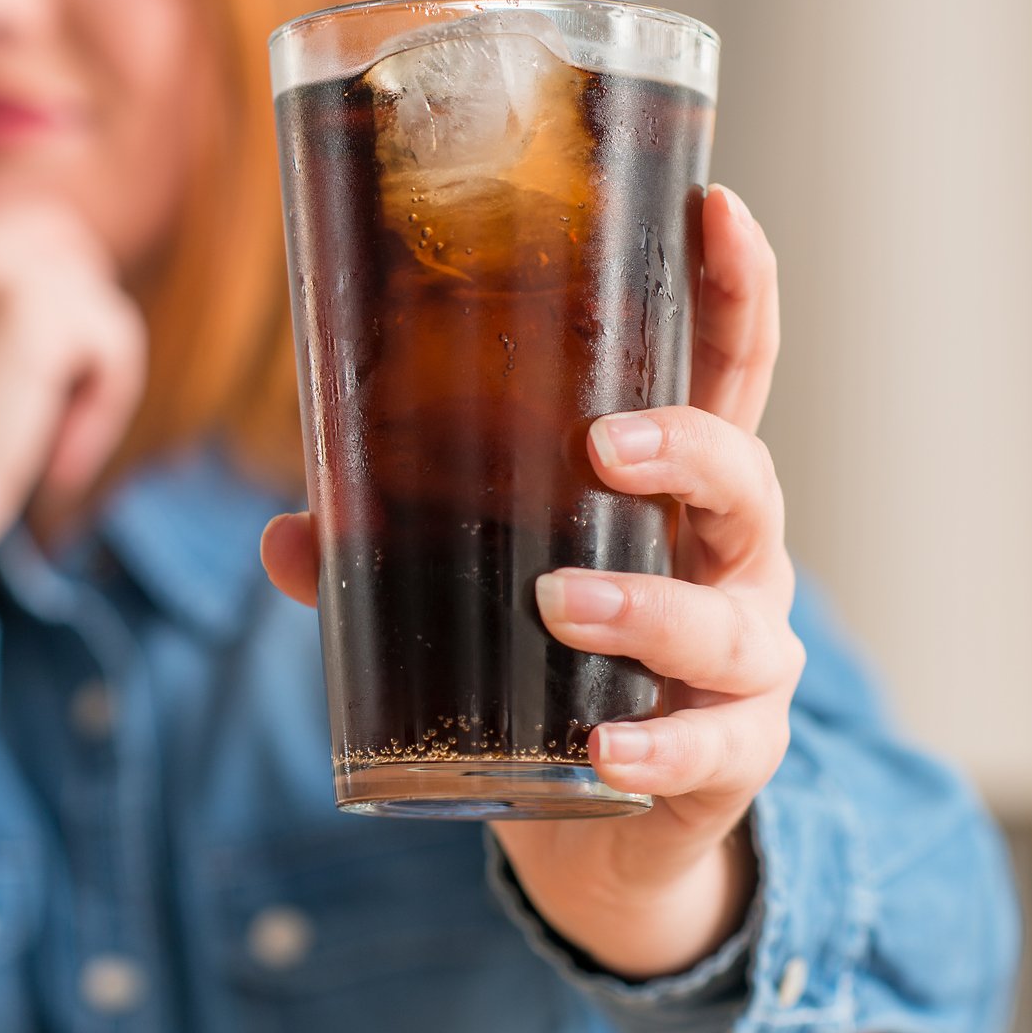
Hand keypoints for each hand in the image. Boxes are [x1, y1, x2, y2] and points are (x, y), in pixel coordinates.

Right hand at [0, 202, 145, 622]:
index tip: (30, 387)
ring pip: (99, 304)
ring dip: (94, 380)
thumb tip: (24, 280)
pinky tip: (61, 464)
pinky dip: (105, 408)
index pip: (31, 234)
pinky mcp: (36, 313)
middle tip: (63, 404)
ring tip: (52, 447)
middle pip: (74, 251)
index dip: (54, 309)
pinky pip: (116, 343)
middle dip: (82, 322)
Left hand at [260, 183, 797, 978]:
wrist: (614, 827)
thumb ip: (387, 551)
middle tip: (605, 442)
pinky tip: (603, 751)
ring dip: (646, 607)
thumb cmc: (554, 659)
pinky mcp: (731, 756)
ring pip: (725, 621)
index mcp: (673, 492)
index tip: (713, 205)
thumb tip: (283, 534)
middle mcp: (729, 561)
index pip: (728, 374)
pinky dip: (654, 749)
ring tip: (560, 600)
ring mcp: (743, 660)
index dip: (734, 289)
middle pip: (748, 481)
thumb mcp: (477, 583)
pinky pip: (709, 749)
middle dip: (688, 449)